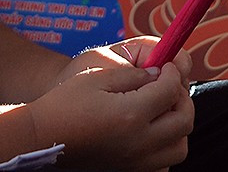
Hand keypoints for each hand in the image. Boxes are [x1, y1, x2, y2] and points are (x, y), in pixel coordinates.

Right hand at [32, 39, 193, 171]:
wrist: (43, 137)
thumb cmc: (65, 103)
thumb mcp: (97, 77)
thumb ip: (134, 75)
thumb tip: (159, 75)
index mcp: (131, 114)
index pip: (170, 91)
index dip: (172, 73)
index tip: (165, 65)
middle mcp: (139, 142)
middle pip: (184, 120)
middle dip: (182, 97)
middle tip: (168, 86)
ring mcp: (136, 161)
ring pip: (180, 147)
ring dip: (179, 125)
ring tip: (162, 110)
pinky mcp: (130, 171)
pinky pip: (164, 164)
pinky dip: (166, 149)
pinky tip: (150, 134)